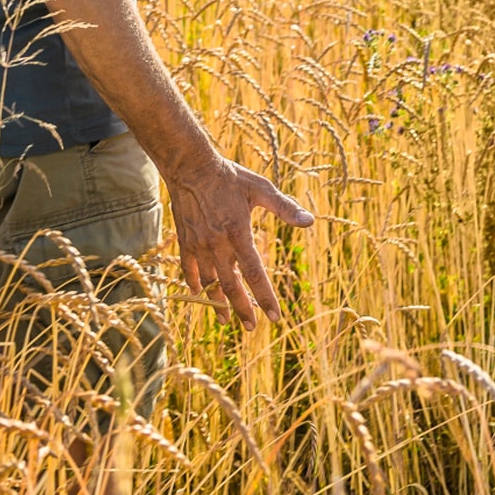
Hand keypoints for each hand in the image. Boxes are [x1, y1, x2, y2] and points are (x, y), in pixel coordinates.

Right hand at [165, 155, 314, 328]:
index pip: (255, 274)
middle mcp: (217, 244)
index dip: (265, 298)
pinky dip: (195, 284)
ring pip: (209, 283)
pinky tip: (199, 294)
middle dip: (242, 309)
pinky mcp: (185, 241)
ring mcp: (199, 245)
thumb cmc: (229, 177)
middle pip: (231, 286)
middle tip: (252, 327)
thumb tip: (310, 221)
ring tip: (225, 319)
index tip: (275, 317)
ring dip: (218, 303)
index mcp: (238, 233)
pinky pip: (189, 269)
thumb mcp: (261, 188)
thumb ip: (284, 207)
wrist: (190, 167)